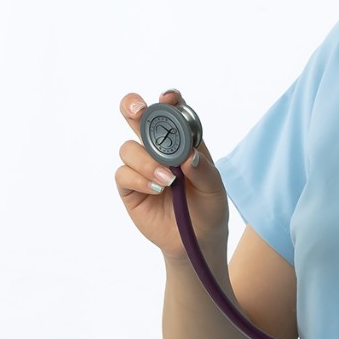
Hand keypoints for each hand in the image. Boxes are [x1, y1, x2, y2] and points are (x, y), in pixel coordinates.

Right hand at [115, 89, 229, 260]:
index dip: (169, 101)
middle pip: (138, 119)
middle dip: (134, 108)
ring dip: (146, 161)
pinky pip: (123, 174)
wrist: (197, 242)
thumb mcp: (215, 190)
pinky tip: (156, 190)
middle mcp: (159, 150)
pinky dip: (139, 178)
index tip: (168, 97)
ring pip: (129, 148)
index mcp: (183, 142)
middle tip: (138, 109)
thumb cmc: (209, 209)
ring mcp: (142, 167)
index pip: (173, 113)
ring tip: (167, 180)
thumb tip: (188, 156)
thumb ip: (204, 171)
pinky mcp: (129, 188)